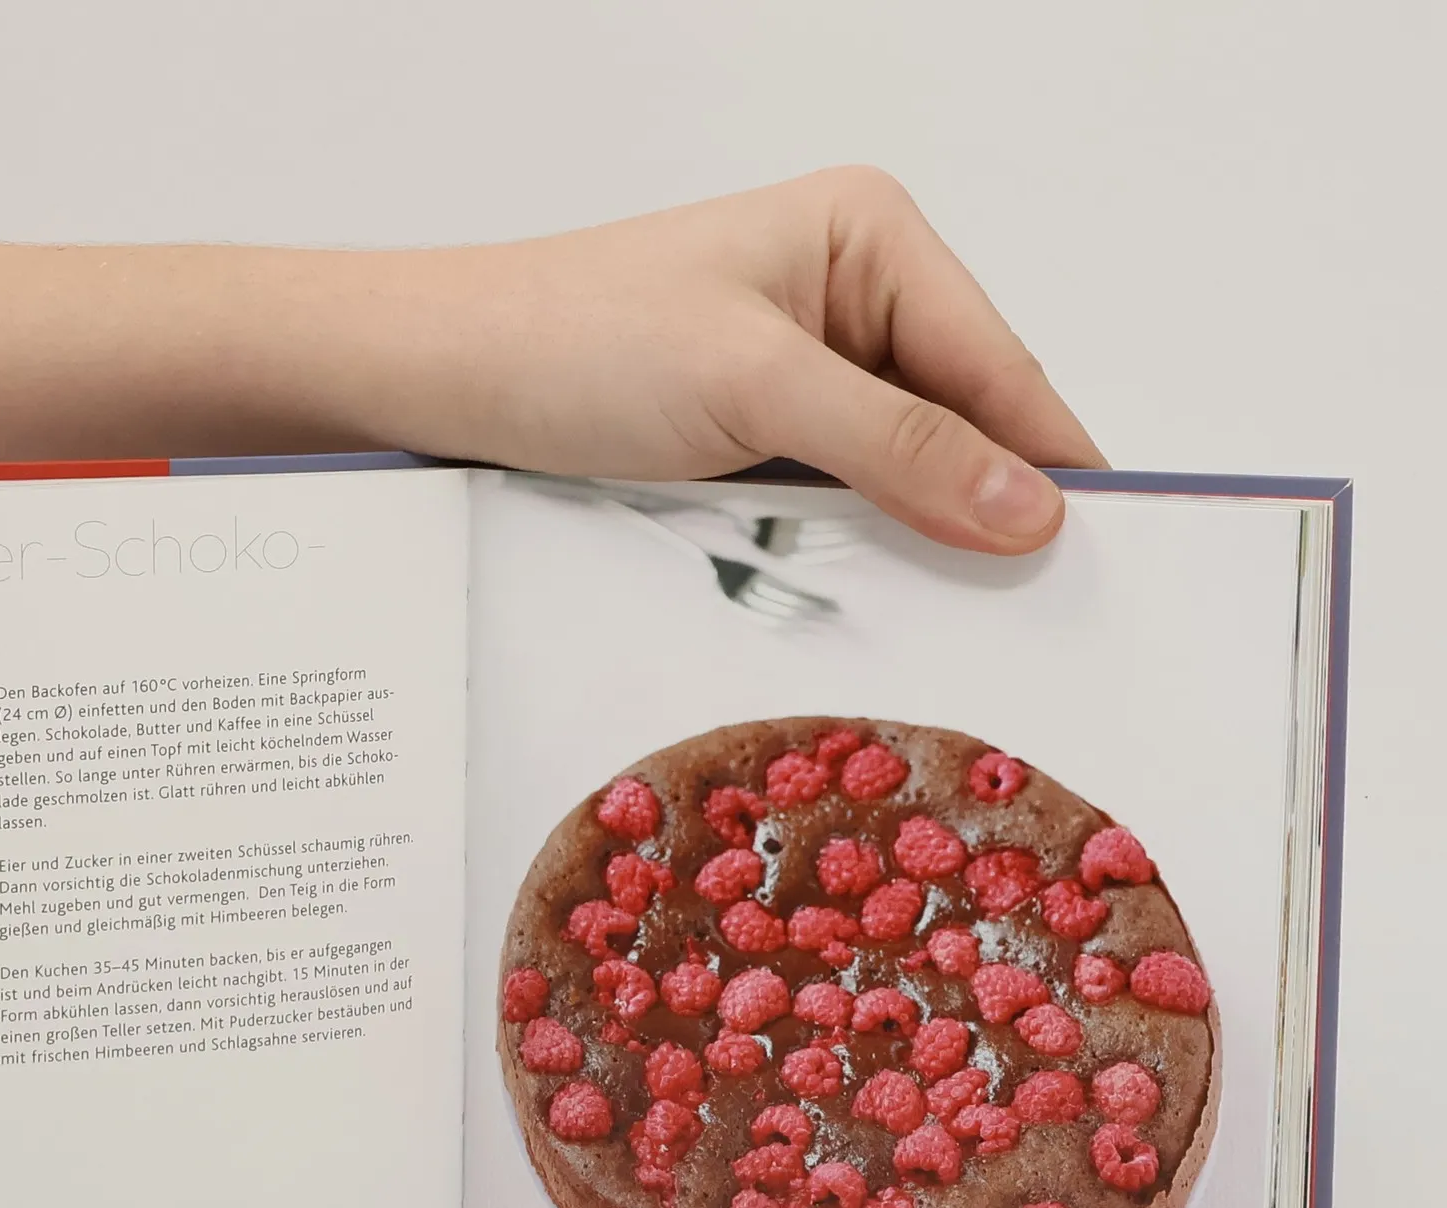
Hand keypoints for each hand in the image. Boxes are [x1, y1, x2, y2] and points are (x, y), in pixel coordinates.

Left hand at [358, 167, 1104, 553]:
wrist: (444, 378)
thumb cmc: (577, 342)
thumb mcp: (752, 385)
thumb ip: (897, 447)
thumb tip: (1026, 508)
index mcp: (872, 239)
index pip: (1000, 366)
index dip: (1050, 466)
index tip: (1103, 560)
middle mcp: (851, 299)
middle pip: (960, 425)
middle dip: (981, 514)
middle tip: (1031, 621)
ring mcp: (805, 375)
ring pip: (901, 475)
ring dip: (910, 542)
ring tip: (954, 626)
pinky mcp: (759, 438)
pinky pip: (837, 501)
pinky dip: (850, 549)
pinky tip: (866, 602)